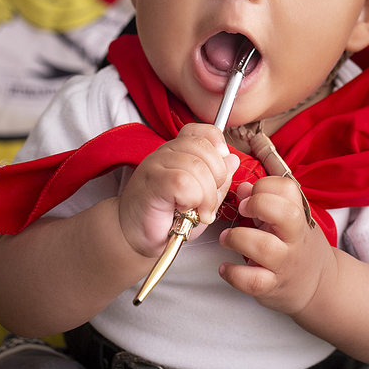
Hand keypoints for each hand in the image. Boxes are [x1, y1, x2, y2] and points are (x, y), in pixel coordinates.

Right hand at [118, 123, 238, 257]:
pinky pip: (183, 182)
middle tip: (210, 201)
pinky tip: (185, 210)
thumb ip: (218, 180)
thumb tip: (232, 160)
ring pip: (196, 166)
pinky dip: (192, 199)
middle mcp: (166, 152)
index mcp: (179, 151)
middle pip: (205, 148)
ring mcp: (156, 164)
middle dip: (217, 178)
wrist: (136, 237)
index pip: (203, 131)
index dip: (218, 146)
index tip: (221, 171)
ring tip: (199, 211)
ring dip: (206, 195)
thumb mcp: (202, 198)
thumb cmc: (167, 218)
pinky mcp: (152, 182)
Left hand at [218, 177, 335, 314]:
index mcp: (298, 217)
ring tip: (226, 239)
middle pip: (285, 213)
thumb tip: (243, 188)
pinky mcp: (273, 286)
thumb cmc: (297, 247)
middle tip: (242, 210)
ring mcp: (285, 263)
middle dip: (258, 205)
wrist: (318, 285)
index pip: (288, 188)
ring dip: (238, 239)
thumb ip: (266, 202)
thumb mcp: (288, 221)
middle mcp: (294, 238)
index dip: (265, 186)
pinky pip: (252, 281)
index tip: (250, 195)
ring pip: (265, 247)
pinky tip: (225, 268)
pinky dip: (233, 274)